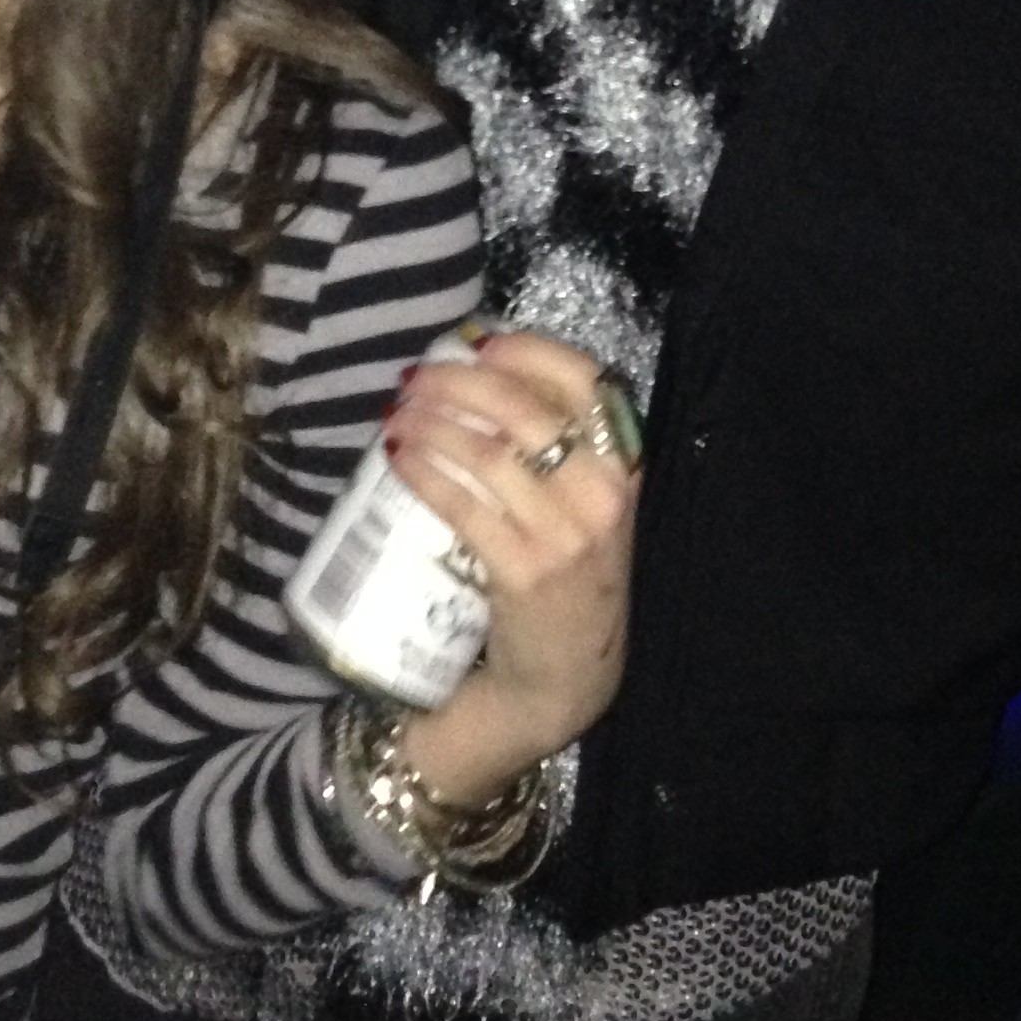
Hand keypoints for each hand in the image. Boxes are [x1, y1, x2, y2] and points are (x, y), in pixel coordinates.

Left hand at [381, 328, 637, 809]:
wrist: (569, 676)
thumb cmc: (570, 576)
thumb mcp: (587, 507)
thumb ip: (558, 449)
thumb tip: (482, 375)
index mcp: (624, 466)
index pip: (586, 382)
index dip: (529, 352)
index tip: (480, 344)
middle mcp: (602, 494)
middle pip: (522, 409)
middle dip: (458, 383)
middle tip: (415, 378)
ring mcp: (565, 535)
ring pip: (486, 452)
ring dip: (431, 424)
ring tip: (396, 415)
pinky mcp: (524, 572)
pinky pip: (463, 505)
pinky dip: (424, 473)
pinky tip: (398, 459)